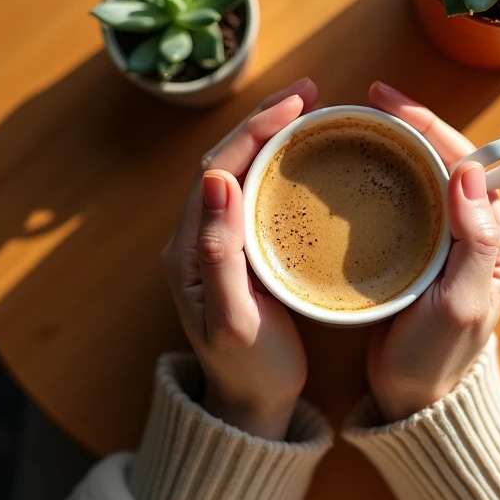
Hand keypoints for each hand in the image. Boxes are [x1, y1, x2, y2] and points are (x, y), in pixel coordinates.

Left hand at [162, 77, 318, 438]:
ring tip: (309, 113)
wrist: (249, 405)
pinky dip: (278, 165)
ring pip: (240, 172)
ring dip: (271, 138)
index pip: (219, 167)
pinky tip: (303, 158)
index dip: (256, 128)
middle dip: (265, 121)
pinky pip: (254, 193)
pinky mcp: (237, 251)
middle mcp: (197, 237)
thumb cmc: (248, 369)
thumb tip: (216, 180)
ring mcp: (216, 243)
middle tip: (310, 94)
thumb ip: (220, 253)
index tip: (297, 104)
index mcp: (189, 248)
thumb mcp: (235, 319)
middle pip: (227, 160)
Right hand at [366, 82, 499, 421]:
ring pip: (423, 173)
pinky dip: (383, 173)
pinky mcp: (419, 250)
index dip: (428, 124)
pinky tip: (357, 165)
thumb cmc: (438, 357)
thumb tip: (468, 172)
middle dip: (409, 123)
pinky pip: (405, 197)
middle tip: (366, 100)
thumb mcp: (461, 305)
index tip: (387, 100)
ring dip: (395, 143)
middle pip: (444, 158)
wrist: (415, 398)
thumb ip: (474, 240)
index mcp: (492, 237)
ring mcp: (445, 239)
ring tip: (358, 123)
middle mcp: (473, 230)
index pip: (465, 161)